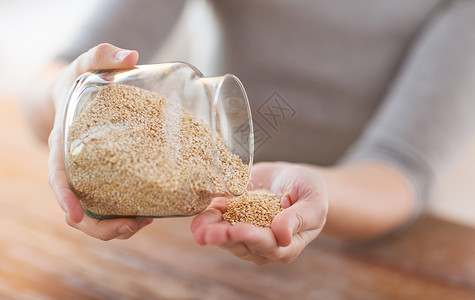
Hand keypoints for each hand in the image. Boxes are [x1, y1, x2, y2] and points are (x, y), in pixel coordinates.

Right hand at [48, 43, 152, 239]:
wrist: (74, 96)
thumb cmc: (78, 83)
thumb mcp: (85, 66)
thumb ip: (101, 55)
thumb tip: (130, 55)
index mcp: (62, 145)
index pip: (57, 176)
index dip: (64, 198)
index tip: (75, 216)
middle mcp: (73, 167)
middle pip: (77, 210)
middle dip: (101, 226)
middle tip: (133, 225)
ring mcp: (88, 177)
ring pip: (95, 215)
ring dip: (118, 227)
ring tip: (146, 221)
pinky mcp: (104, 179)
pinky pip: (110, 206)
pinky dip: (126, 215)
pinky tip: (150, 212)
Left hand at [191, 162, 327, 264]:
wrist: (294, 178)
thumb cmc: (310, 192)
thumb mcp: (313, 202)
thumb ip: (299, 219)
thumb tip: (282, 236)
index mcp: (285, 245)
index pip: (267, 245)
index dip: (251, 237)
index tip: (237, 229)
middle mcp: (262, 243)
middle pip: (241, 244)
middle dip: (223, 238)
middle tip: (208, 233)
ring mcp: (245, 231)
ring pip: (225, 236)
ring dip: (210, 231)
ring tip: (197, 227)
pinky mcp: (232, 217)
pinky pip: (218, 220)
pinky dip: (206, 218)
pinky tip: (196, 216)